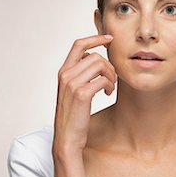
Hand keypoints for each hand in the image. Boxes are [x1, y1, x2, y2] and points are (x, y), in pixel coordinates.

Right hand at [53, 34, 116, 153]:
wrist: (67, 138)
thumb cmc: (73, 116)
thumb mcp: (71, 91)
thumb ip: (79, 74)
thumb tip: (93, 58)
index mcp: (63, 72)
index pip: (78, 45)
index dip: (95, 38)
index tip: (109, 38)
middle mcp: (65, 75)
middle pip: (95, 56)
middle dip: (109, 66)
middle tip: (112, 79)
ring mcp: (72, 84)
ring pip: (100, 65)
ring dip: (111, 76)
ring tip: (110, 87)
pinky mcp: (81, 94)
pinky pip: (103, 80)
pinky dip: (110, 85)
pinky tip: (108, 93)